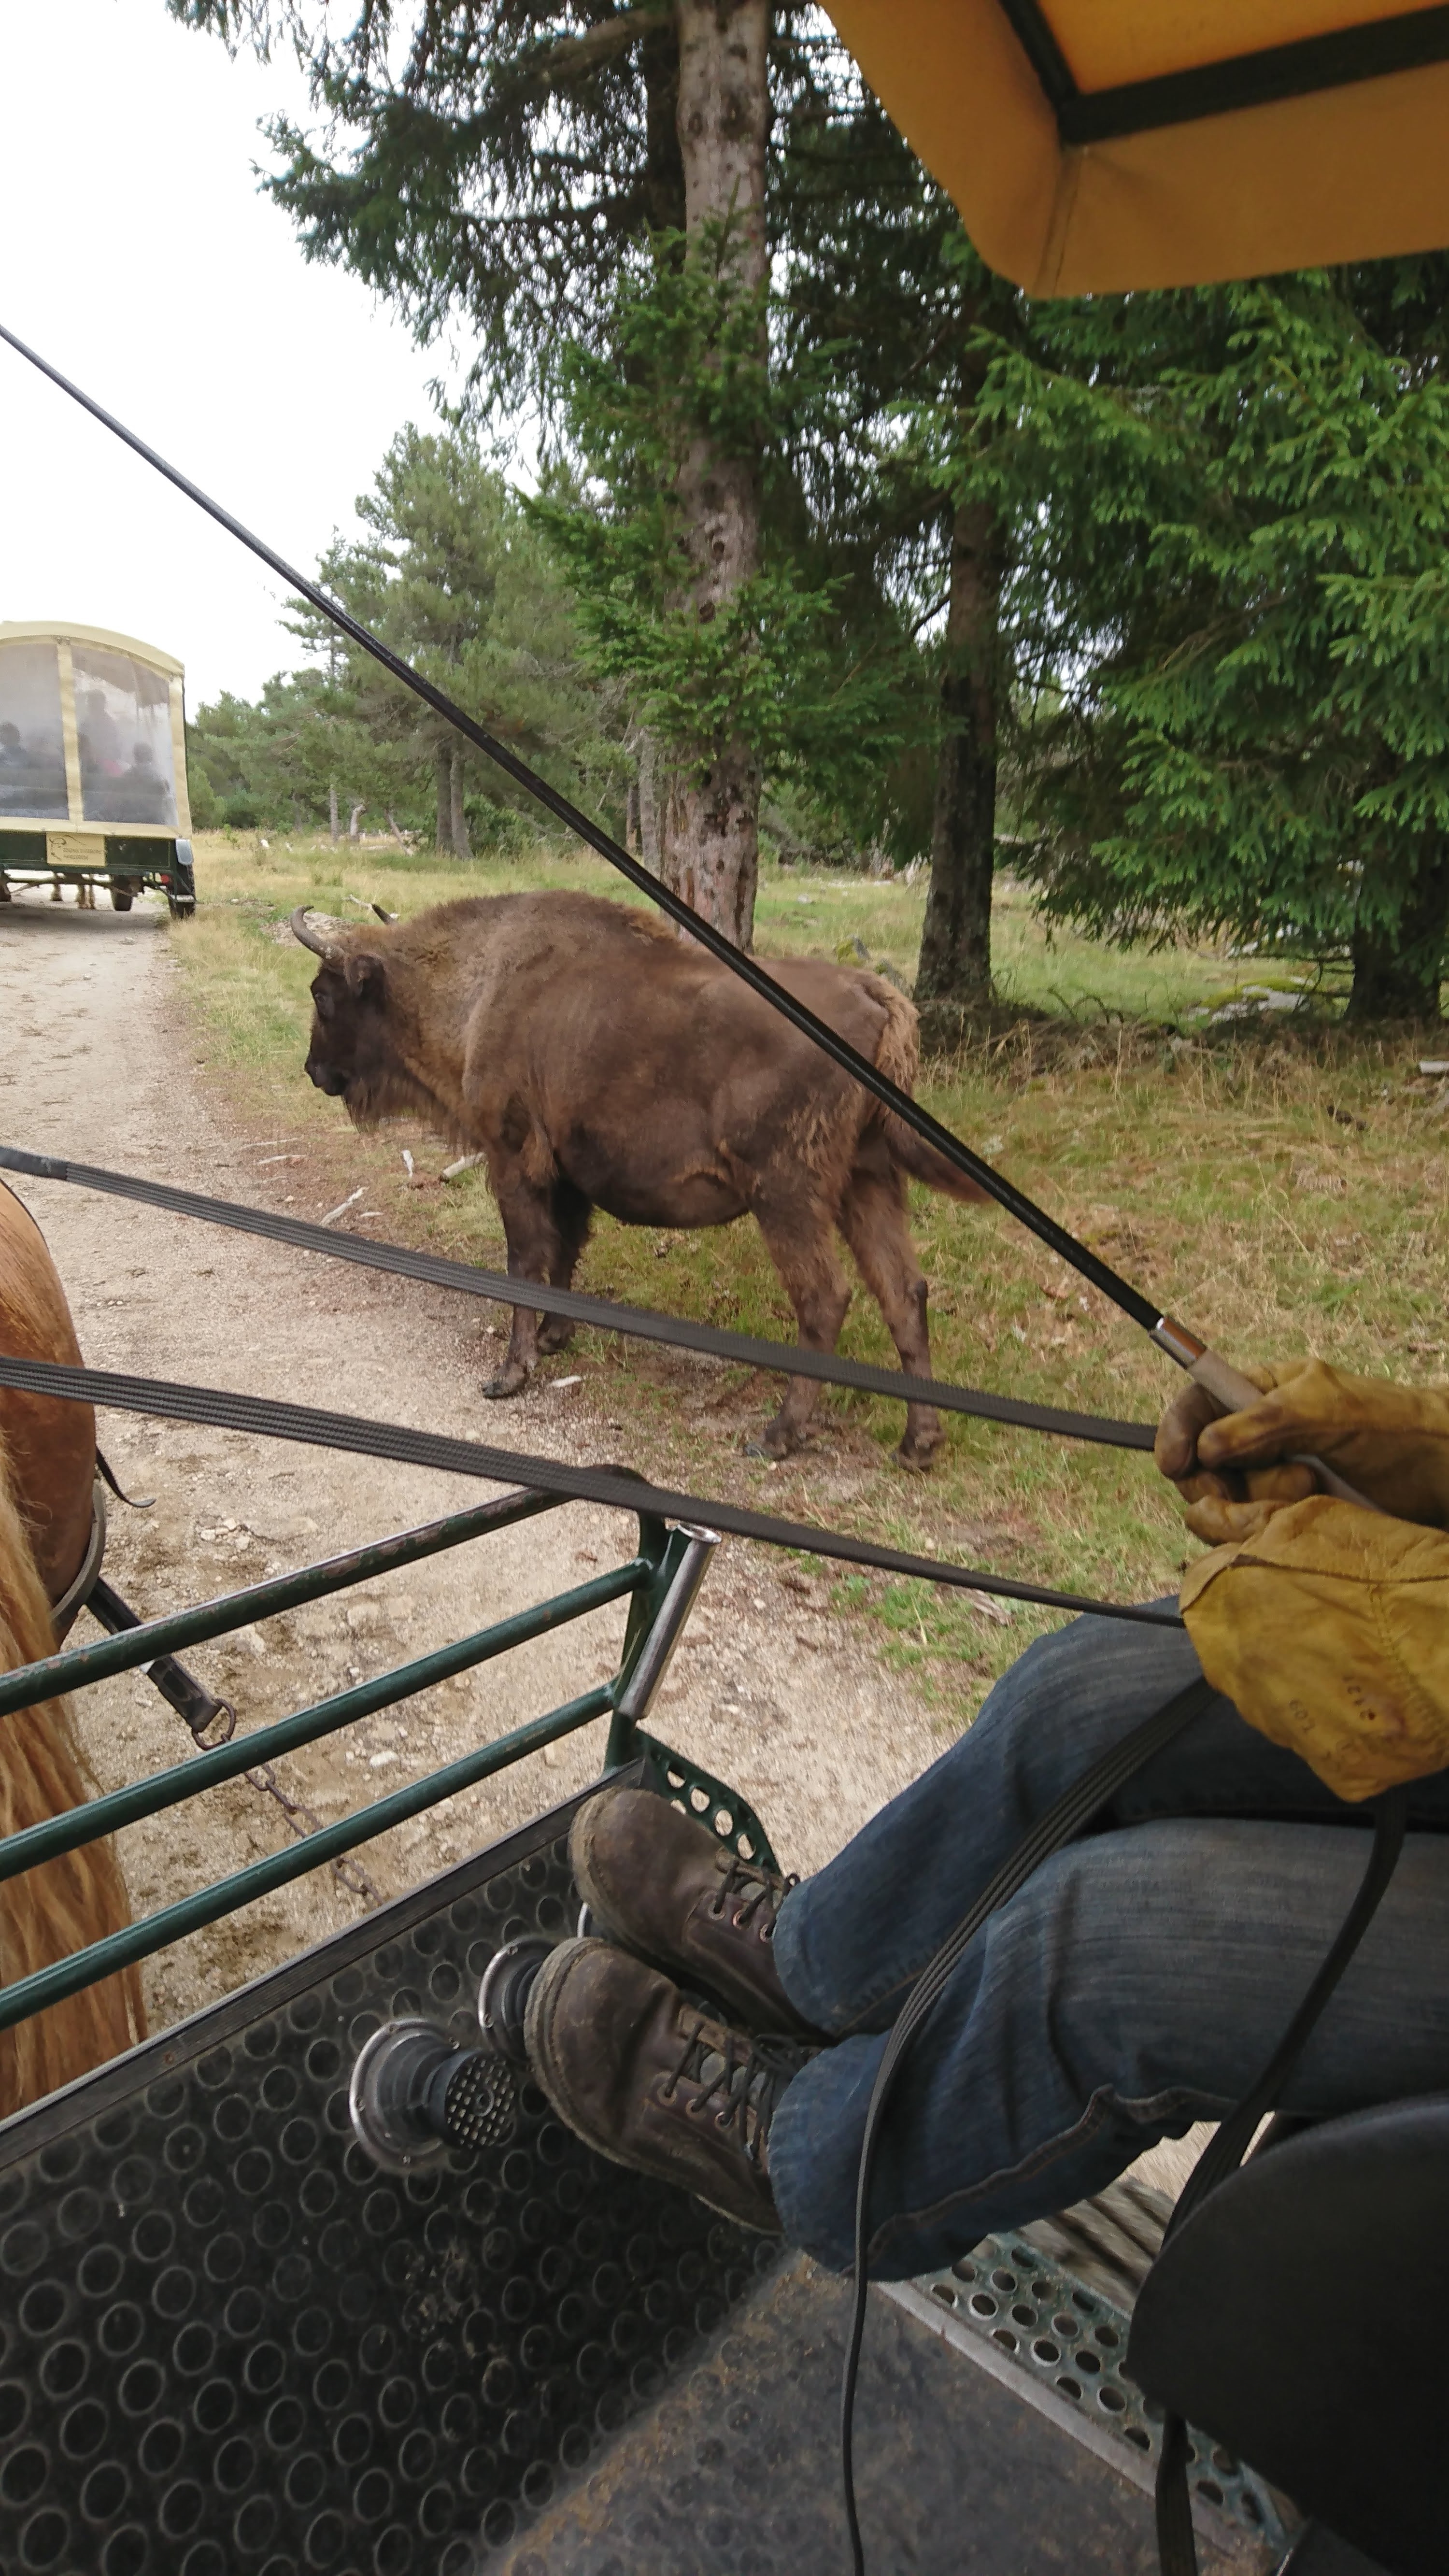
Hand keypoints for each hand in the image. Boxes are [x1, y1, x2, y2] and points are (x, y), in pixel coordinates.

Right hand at [1156, 1359, 1448, 1541]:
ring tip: (1308, 1493)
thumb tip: (1206, 1448)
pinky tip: (1302, 1516)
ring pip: (1224, 1502)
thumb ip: (1263, 1423)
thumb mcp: (1328, 1412)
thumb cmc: (1396, 1431)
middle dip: (1222, 1479)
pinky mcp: (1288, 1518)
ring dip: (1255, 1504)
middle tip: (1256, 1488)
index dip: (1177, 1432)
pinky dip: (1265, 1529)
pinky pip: (1250, 1531)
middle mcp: (1262, 1437)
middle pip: (1201, 1463)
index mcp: (1265, 1393)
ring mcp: (1274, 1479)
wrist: (1443, 1479)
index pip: (1199, 1404)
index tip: (1174, 1465)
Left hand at [1181, 1497, 1448, 1800]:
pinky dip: (1349, 1725)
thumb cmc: (1392, 1574)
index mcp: (1220, 1605)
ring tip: (1364, 1660)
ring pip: (1279, 1702)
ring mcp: (1280, 1726)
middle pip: (1238, 1654)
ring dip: (1309, 1682)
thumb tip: (1200, 1514)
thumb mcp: (1313, 1522)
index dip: (1252, 1587)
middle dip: (1274, 1638)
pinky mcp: (1331, 1766)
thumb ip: (1247, 1522)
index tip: (1289, 1587)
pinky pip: (1327, 1744)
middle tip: (1332, 1624)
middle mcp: (1235, 1672)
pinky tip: (1380, 1696)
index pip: (1208, 1596)